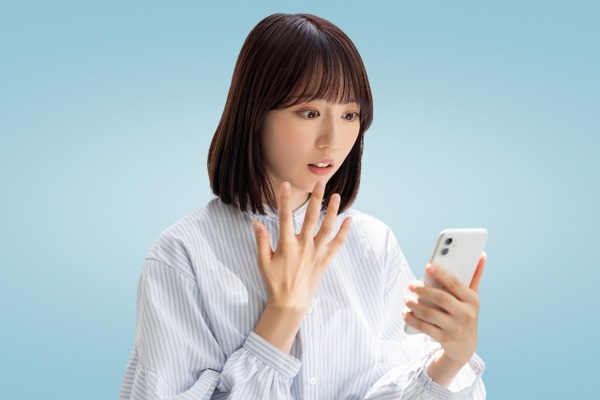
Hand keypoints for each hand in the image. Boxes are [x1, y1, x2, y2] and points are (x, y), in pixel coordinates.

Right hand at [252, 181, 351, 351]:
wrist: (291, 304)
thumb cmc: (274, 283)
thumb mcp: (263, 262)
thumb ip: (261, 241)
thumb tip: (255, 222)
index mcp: (287, 245)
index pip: (284, 217)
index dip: (284, 200)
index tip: (285, 185)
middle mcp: (303, 246)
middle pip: (311, 218)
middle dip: (315, 199)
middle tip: (320, 182)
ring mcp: (316, 253)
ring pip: (327, 228)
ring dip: (333, 211)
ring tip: (337, 196)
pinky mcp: (325, 260)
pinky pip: (337, 244)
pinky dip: (344, 232)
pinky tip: (349, 220)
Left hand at [404, 253, 485, 375]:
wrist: (465, 348)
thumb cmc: (465, 315)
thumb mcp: (472, 298)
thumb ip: (474, 277)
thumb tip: (482, 254)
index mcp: (473, 300)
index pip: (456, 284)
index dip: (441, 274)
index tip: (427, 266)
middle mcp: (466, 314)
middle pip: (441, 299)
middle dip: (423, 290)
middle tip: (410, 285)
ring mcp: (456, 328)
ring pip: (431, 314)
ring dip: (415, 305)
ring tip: (406, 298)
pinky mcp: (445, 339)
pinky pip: (425, 328)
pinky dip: (413, 319)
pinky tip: (406, 313)